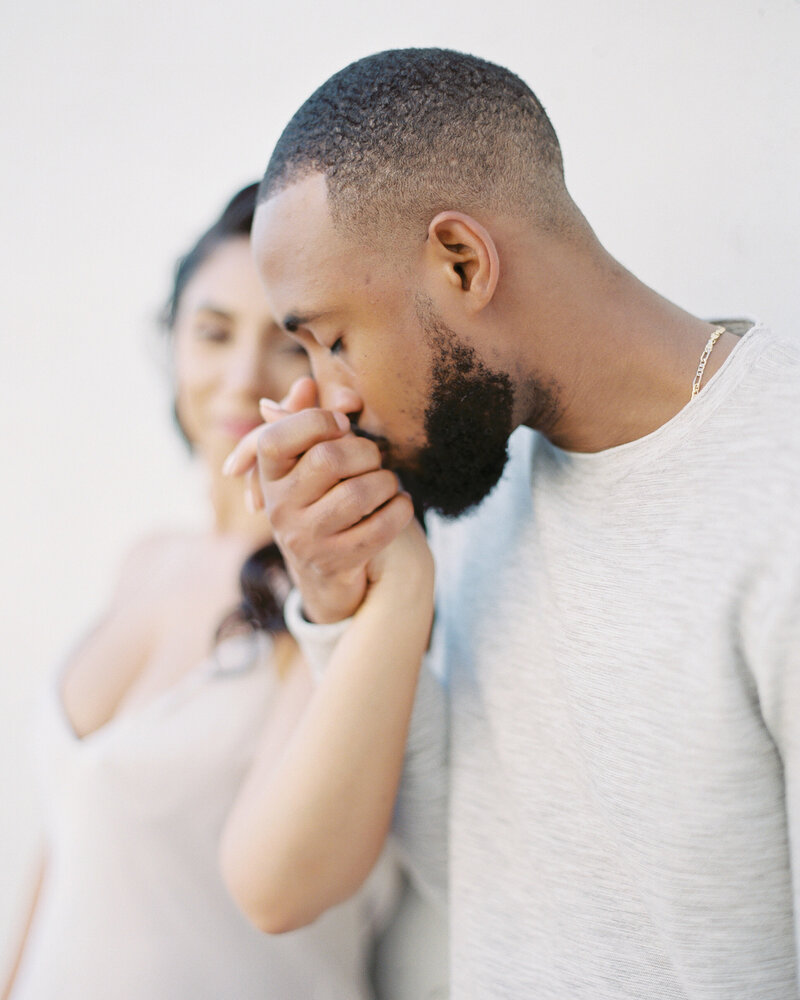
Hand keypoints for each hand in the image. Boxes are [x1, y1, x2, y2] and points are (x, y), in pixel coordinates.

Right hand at [224, 378, 414, 622]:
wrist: (327, 571)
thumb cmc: (323, 496)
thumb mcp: (310, 459)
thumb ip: (309, 417)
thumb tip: (306, 384)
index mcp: (269, 475)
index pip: (276, 437)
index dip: (316, 421)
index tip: (343, 424)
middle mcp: (279, 509)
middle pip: (327, 459)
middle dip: (365, 451)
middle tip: (375, 458)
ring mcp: (305, 540)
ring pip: (359, 493)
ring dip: (386, 481)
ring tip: (388, 483)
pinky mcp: (336, 563)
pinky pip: (381, 526)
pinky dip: (400, 509)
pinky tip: (399, 504)